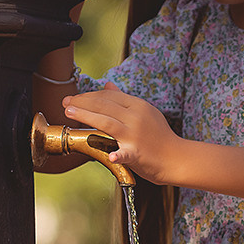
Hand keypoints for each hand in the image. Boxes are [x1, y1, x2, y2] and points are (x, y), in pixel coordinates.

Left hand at [62, 86, 183, 184]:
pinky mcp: (138, 154)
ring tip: (70, 112)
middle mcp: (136, 117)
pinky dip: (118, 155)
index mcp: (137, 106)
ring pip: (108, 122)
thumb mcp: (145, 112)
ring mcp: (136, 135)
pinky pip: (126, 153)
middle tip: (65, 102)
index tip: (74, 98)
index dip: (89, 95)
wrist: (177, 158)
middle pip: (104, 105)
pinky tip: (112, 156)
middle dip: (82, 102)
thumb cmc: (159, 137)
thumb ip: (124, 99)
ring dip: (86, 116)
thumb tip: (107, 85)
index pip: (108, 96)